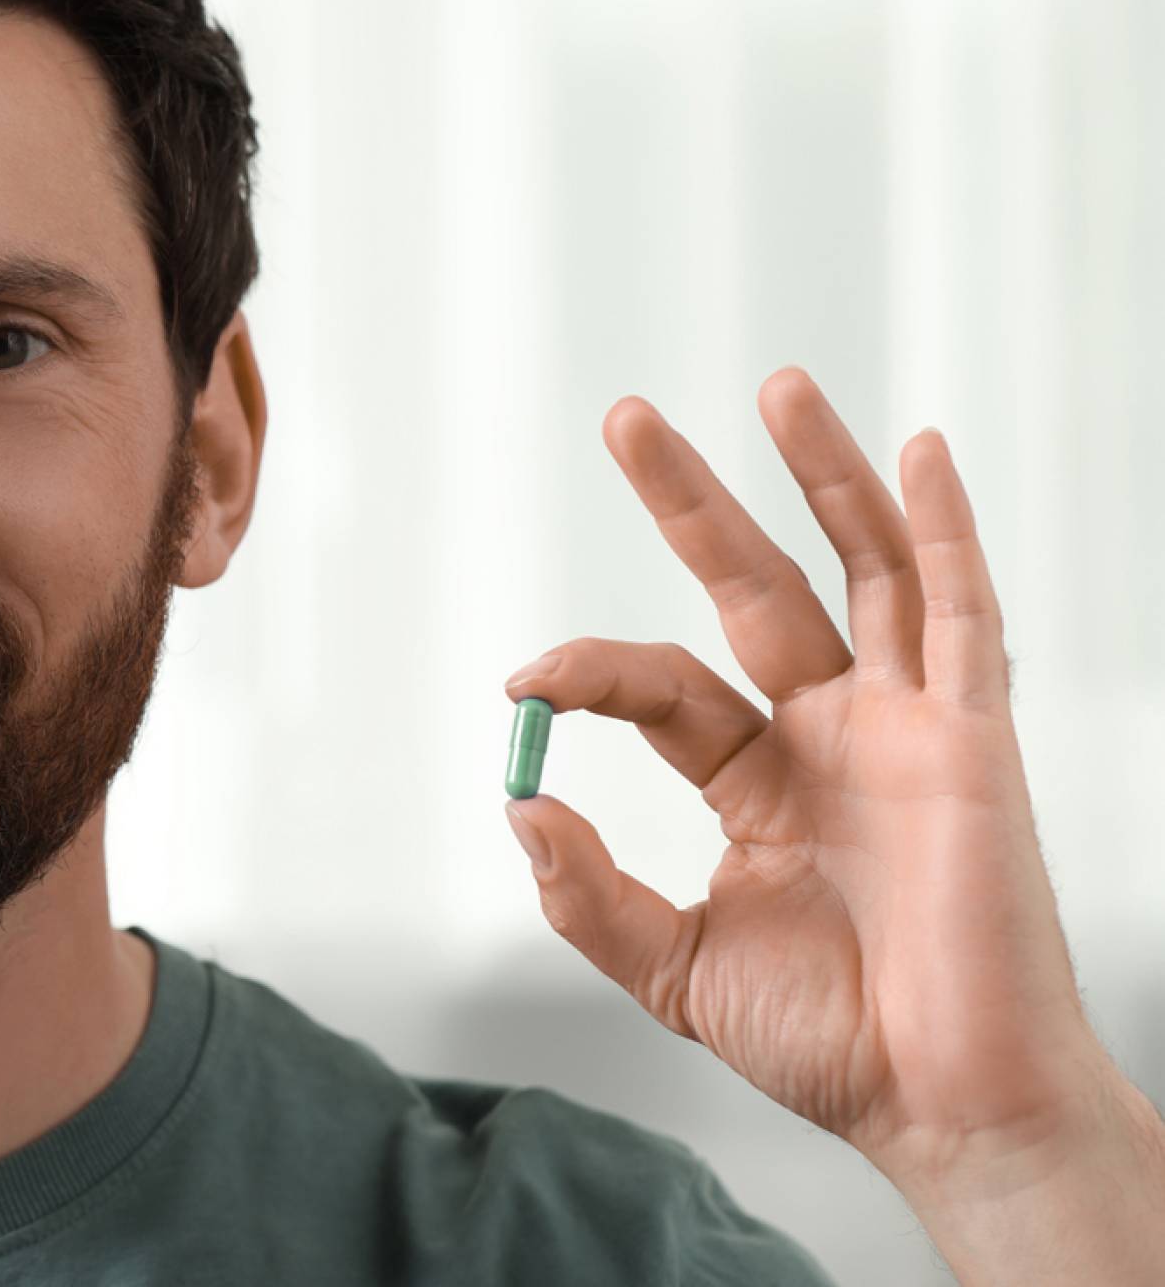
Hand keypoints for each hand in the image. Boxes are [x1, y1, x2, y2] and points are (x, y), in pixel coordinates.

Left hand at [501, 364, 1108, 1182]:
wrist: (946, 1107)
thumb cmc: (832, 1043)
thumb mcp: (677, 970)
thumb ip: (591, 894)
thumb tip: (517, 806)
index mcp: (759, 782)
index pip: (664, 687)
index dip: (591, 669)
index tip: (524, 678)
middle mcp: (831, 735)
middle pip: (753, 586)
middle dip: (691, 502)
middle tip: (624, 417)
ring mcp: (905, 726)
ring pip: (861, 569)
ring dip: (821, 475)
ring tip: (774, 385)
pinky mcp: (973, 737)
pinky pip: (962, 613)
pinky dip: (944, 530)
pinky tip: (917, 452)